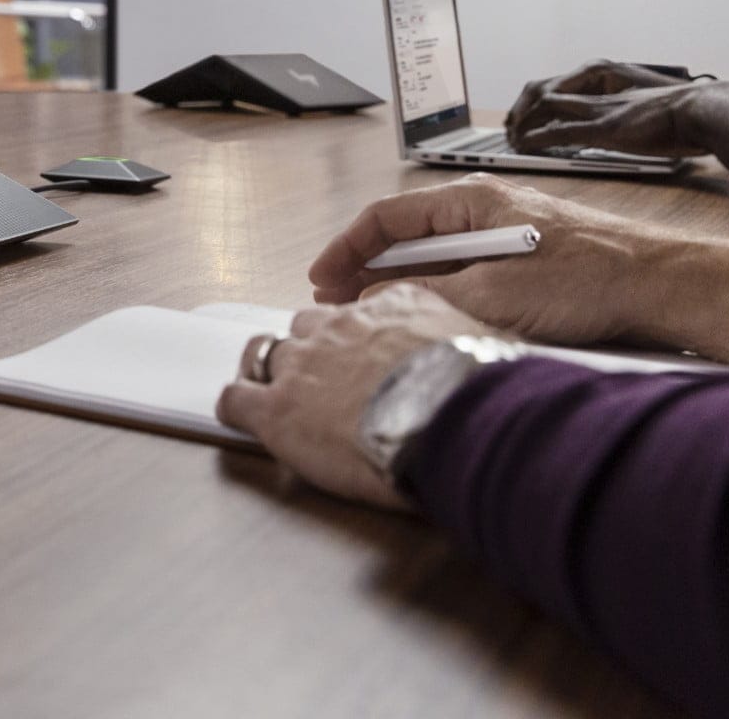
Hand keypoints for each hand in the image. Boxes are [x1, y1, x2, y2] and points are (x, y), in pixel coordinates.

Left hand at [216, 285, 487, 511]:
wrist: (455, 419)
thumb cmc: (483, 389)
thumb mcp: (489, 344)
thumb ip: (471, 340)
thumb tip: (493, 351)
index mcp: (390, 308)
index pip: (358, 312)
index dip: (357, 338)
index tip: (364, 357)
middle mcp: (338, 328)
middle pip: (307, 328)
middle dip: (313, 351)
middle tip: (325, 382)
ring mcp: (302, 365)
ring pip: (266, 353)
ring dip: (272, 373)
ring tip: (281, 397)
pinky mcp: (276, 408)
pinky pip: (235, 398)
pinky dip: (237, 406)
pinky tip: (245, 418)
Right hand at [305, 174, 728, 364]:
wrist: (665, 287)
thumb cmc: (590, 278)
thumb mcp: (495, 294)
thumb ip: (428, 296)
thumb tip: (373, 303)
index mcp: (470, 202)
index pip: (386, 217)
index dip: (346, 249)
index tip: (322, 280)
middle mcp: (485, 211)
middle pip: (406, 236)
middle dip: (367, 270)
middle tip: (338, 304)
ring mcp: (507, 235)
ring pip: (435, 258)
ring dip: (402, 285)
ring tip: (375, 316)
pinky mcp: (528, 263)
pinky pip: (465, 273)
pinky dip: (437, 293)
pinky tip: (431, 318)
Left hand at [506, 57, 700, 155]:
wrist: (705, 110)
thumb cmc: (690, 118)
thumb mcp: (655, 116)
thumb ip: (637, 121)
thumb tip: (635, 132)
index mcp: (612, 92)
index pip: (565, 91)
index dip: (542, 103)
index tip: (528, 116)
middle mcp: (601, 96)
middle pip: (547, 94)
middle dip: (524, 110)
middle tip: (511, 126)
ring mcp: (601, 111)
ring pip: (547, 109)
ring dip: (524, 124)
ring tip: (511, 138)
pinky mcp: (605, 128)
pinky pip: (560, 131)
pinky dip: (538, 138)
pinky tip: (524, 145)